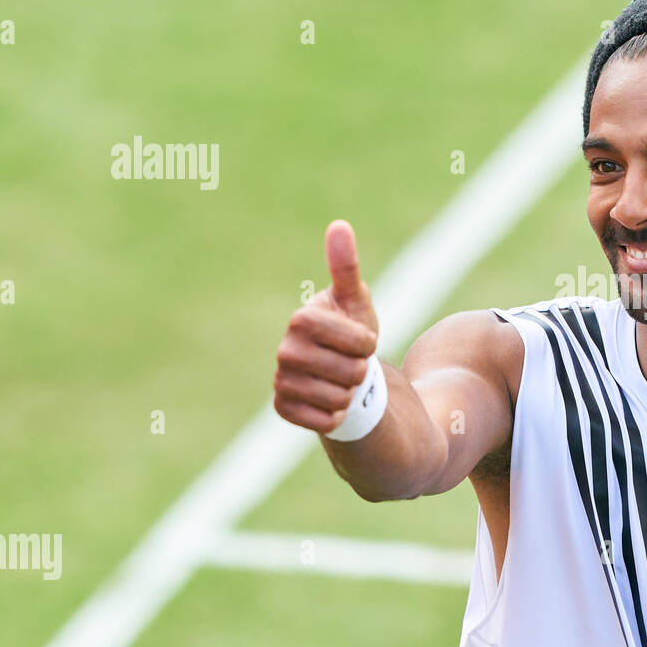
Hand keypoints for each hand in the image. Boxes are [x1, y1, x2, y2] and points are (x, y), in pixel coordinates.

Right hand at [274, 220, 379, 433]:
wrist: (343, 373)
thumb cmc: (352, 333)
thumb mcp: (356, 301)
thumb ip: (346, 267)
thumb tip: (339, 225)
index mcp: (302, 320)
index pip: (351, 339)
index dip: (364, 342)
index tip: (362, 340)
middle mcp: (285, 350)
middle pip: (348, 371)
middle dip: (360, 370)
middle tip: (352, 363)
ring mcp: (282, 379)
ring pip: (338, 397)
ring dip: (350, 393)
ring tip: (342, 381)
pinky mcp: (284, 407)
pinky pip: (323, 420)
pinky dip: (336, 415)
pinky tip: (331, 402)